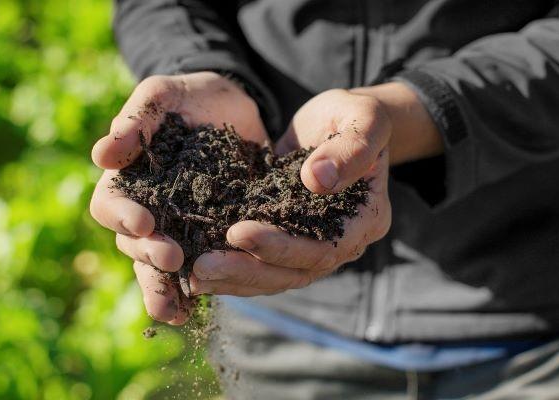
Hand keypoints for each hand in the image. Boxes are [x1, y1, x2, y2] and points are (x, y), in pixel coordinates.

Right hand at [89, 72, 269, 323]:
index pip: (110, 206)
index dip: (123, 217)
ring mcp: (177, 228)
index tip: (144, 222)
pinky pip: (198, 268)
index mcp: (126, 180)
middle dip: (151, 255)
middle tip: (173, 257)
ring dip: (165, 288)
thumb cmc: (188, 96)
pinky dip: (197, 290)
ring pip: (159, 267)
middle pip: (134, 244)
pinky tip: (199, 309)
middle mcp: (146, 211)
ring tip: (176, 310)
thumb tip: (101, 155)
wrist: (232, 105)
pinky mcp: (209, 236)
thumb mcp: (162, 96)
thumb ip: (136, 121)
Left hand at [189, 88, 392, 295]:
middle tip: (202, 265)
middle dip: (247, 269)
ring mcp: (314, 245)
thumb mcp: (363, 119)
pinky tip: (196, 270)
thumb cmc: (355, 116)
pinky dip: (232, 270)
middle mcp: (342, 242)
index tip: (237, 232)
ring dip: (234, 279)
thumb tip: (317, 180)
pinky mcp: (288, 240)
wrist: (338, 121)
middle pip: (296, 272)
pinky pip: (262, 265)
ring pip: (276, 277)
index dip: (281, 247)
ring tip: (193, 276)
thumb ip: (350, 148)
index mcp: (366, 219)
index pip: (324, 248)